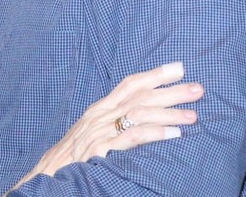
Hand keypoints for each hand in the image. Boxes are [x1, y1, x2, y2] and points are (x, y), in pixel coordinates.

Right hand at [8, 62, 202, 191]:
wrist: (47, 177)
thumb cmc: (70, 159)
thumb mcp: (91, 135)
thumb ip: (112, 125)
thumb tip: (140, 117)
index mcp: (99, 110)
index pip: (129, 85)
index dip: (154, 75)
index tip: (180, 68)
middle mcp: (99, 116)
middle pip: (139, 96)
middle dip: (170, 91)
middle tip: (198, 88)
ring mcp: (99, 132)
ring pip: (139, 114)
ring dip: (168, 113)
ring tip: (193, 115)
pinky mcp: (100, 150)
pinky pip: (131, 137)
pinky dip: (154, 133)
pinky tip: (173, 135)